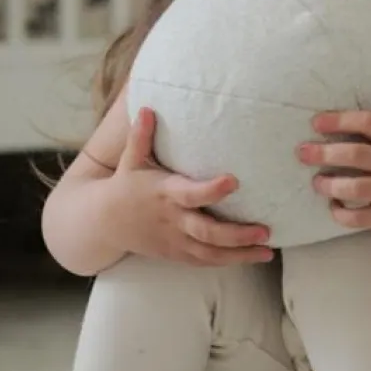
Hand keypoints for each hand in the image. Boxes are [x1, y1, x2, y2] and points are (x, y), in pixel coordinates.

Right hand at [103, 109, 273, 266]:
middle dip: (236, 234)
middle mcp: (172, 220)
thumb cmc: (124, 186)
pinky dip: (229, 261)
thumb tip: (147, 108)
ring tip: (267, 250)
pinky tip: (254, 256)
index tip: (234, 180)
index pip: (190, 194)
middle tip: (264, 230)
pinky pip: (205, 261)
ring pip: (209, 253)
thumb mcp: (130, 161)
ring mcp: (175, 241)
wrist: (104, 223)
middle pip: (206, 232)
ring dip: (239, 254)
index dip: (211, 190)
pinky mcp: (177, 254)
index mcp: (164, 193)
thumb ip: (141, 137)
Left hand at [297, 95, 370, 232]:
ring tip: (316, 181)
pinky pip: (363, 219)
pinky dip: (344, 215)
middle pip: (356, 156)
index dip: (341, 120)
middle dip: (324, 153)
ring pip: (357, 189)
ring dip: (330, 185)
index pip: (369, 124)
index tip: (316, 122)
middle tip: (302, 152)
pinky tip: (333, 207)